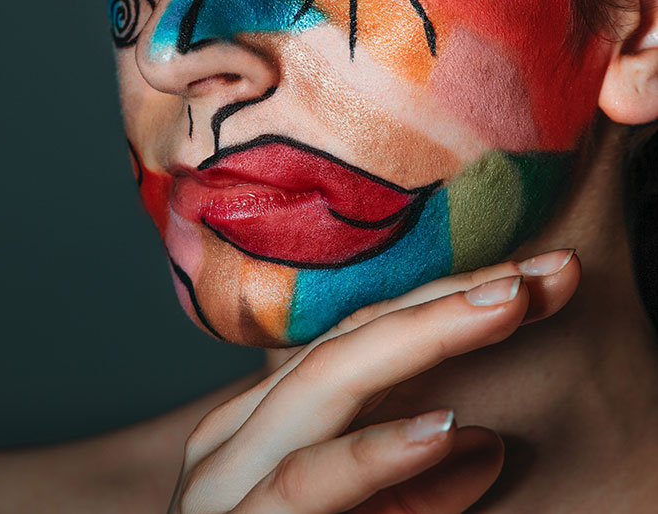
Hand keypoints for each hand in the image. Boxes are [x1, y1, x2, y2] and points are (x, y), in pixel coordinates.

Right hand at [165, 248, 578, 512]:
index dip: (448, 301)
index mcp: (261, 423)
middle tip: (539, 274)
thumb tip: (481, 442)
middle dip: (448, 300)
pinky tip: (439, 431)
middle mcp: (236, 436)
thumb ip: (407, 491)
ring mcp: (226, 480)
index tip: (537, 281)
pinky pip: (306, 485)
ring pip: (326, 383)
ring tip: (505, 309)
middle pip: (351, 340)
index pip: (363, 337)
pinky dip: (375, 455)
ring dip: (425, 339)